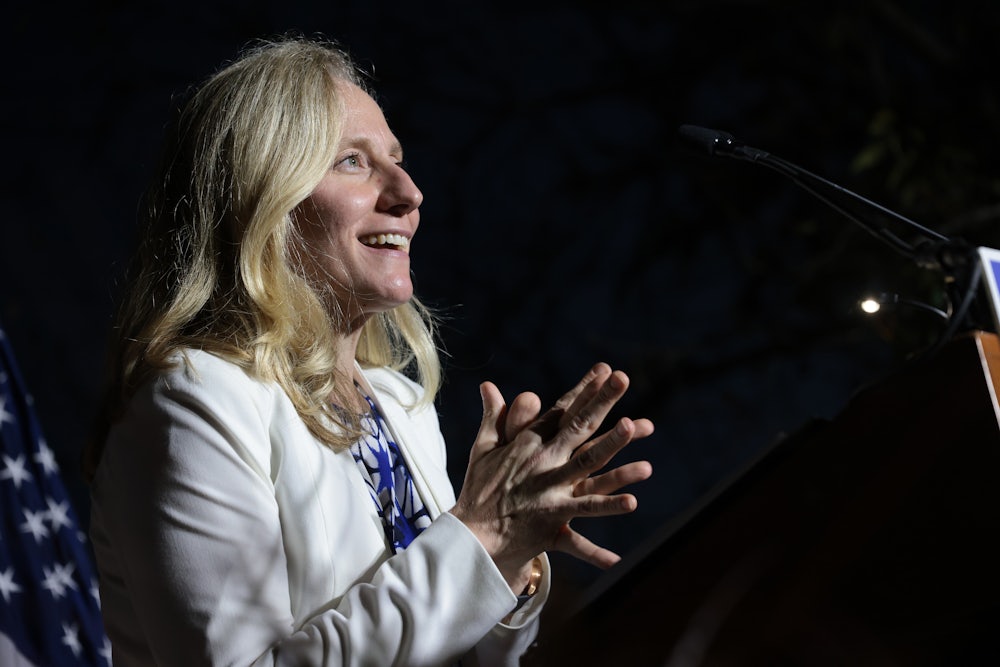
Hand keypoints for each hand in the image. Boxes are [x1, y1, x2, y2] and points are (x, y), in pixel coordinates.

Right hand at [449, 363, 653, 590]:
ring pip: (587, 463)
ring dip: (611, 445)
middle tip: (623, 378)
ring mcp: (550, 488)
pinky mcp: (552, 518)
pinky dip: (606, 509)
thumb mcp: (482, 449)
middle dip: (602, 401)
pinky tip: (632, 503)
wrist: (469, 536)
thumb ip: (492, 416)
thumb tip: (487, 385)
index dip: (584, 389)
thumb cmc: (478, 491)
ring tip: (635, 427)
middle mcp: (542, 460)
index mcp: (528, 443)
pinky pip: (585, 513)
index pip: (562, 410)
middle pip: (579, 426)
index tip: (605, 370)